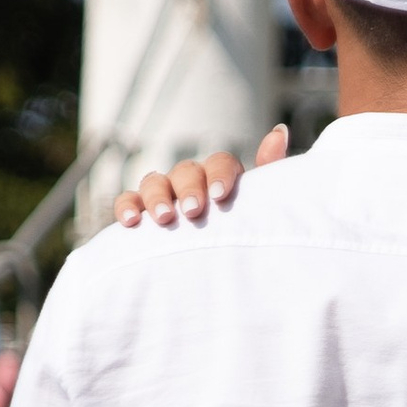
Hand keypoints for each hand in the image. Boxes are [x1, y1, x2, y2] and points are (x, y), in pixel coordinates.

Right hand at [112, 121, 288, 226]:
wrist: (216, 273)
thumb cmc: (240, 236)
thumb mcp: (259, 208)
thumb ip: (270, 173)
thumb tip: (279, 132)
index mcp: (221, 179)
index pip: (220, 162)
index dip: (220, 175)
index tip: (221, 197)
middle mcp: (191, 181)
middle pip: (186, 171)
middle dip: (189, 189)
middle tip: (194, 212)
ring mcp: (164, 195)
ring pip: (154, 181)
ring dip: (158, 197)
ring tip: (165, 219)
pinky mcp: (139, 212)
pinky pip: (128, 200)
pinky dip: (127, 206)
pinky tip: (132, 222)